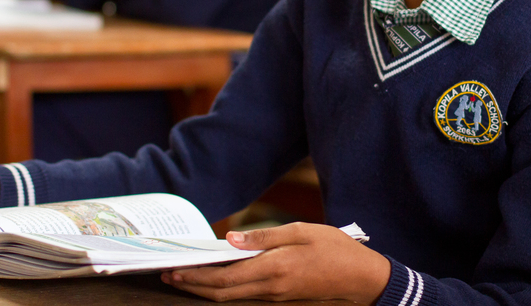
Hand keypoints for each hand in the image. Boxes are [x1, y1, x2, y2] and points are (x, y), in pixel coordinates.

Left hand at [161, 222, 390, 303]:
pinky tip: (217, 277)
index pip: (224, 277)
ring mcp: (275, 296)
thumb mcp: (302, 232)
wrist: (361, 278)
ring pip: (231, 297)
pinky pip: (245, 296)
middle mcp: (270, 288)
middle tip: (169, 274)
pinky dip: (224, 288)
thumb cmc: (335, 249)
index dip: (196, 276)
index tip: (175, 268)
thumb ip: (264, 237)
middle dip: (192, 285)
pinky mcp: (280, 297)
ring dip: (205, 289)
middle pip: (221, 293)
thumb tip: (230, 240)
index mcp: (274, 269)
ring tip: (185, 277)